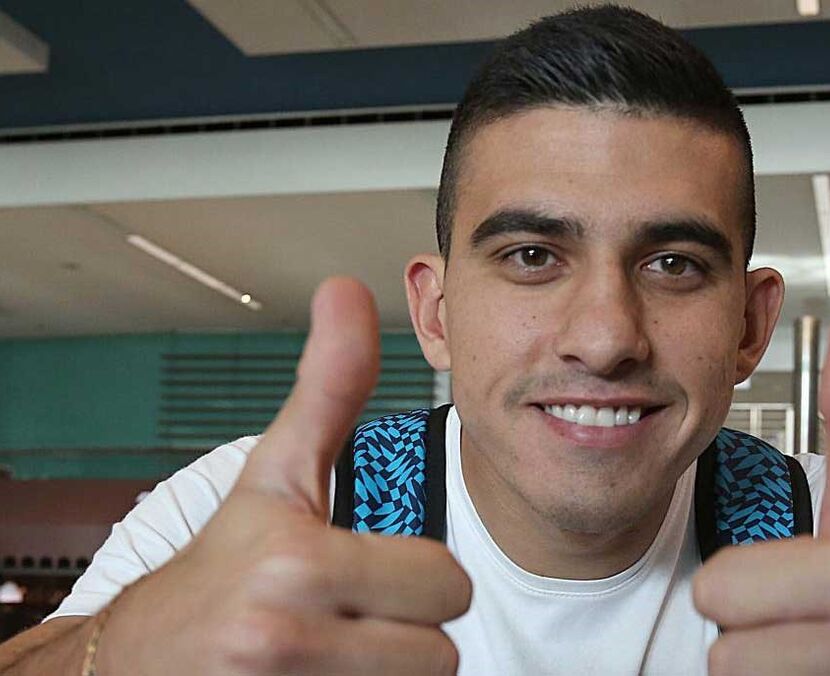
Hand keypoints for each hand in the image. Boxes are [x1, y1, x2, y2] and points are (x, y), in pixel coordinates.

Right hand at [95, 278, 471, 674]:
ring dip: (390, 670)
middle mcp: (286, 638)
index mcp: (298, 564)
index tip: (378, 571)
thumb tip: (347, 290)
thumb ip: (326, 388)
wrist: (139, 659)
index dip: (422, 579)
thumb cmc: (222, 565)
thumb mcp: (275, 474)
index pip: (445, 585)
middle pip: (439, 651)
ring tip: (340, 646)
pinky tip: (324, 674)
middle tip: (359, 614)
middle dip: (409, 631)